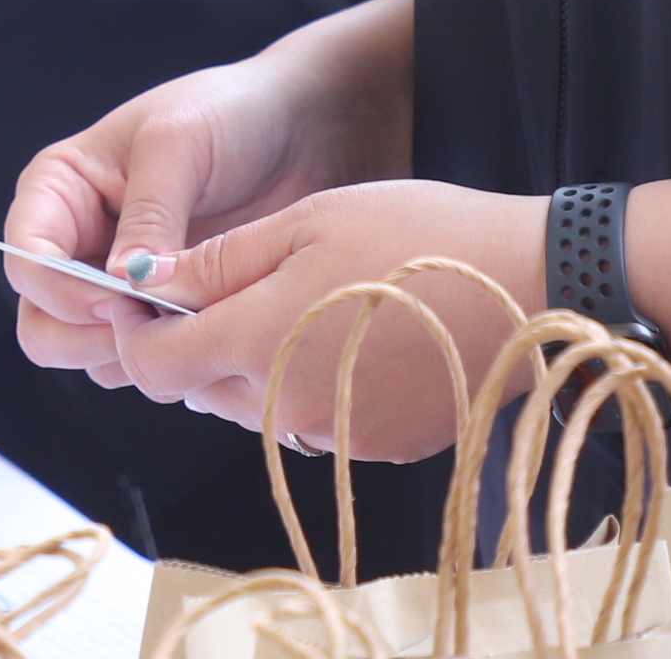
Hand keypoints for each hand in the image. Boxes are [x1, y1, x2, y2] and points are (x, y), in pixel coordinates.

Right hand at [0, 0, 412, 381]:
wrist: (305, 132)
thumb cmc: (232, 115)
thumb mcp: (180, 144)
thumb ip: (148, 213)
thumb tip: (123, 283)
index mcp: (61, 189)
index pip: (26, 258)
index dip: (59, 289)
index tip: (118, 300)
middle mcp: (79, 242)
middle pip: (42, 321)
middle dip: (85, 338)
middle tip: (150, 333)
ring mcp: (121, 285)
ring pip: (88, 353)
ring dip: (132, 357)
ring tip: (192, 334)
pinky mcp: (165, 313)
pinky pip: (144, 360)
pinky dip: (169, 364)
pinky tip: (212, 339)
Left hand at [93, 180, 545, 462]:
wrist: (533, 286)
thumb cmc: (418, 235)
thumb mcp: (307, 223)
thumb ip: (219, 261)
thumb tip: (144, 283)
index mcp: (259, 344)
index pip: (152, 367)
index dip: (136, 330)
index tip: (145, 292)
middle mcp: (289, 408)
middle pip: (199, 389)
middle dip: (191, 342)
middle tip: (222, 282)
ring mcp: (338, 436)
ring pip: (252, 409)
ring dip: (247, 365)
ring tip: (293, 300)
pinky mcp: (380, 447)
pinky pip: (309, 421)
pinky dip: (304, 385)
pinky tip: (343, 334)